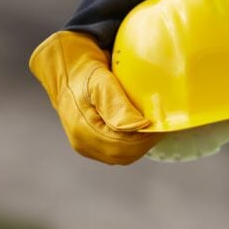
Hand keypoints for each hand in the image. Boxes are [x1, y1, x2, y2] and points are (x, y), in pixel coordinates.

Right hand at [29, 31, 161, 164]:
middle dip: (145, 143)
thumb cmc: (86, 72)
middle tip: (160, 127)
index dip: (144, 139)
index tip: (160, 125)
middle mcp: (82, 142)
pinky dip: (132, 144)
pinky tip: (140, 130)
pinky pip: (116, 152)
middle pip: (122, 155)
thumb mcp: (101, 81)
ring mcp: (85, 146)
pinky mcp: (91, 145)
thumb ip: (118, 105)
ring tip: (152, 128)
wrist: (68, 73)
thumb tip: (140, 126)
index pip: (121, 146)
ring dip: (140, 145)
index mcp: (83, 128)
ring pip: (121, 156)